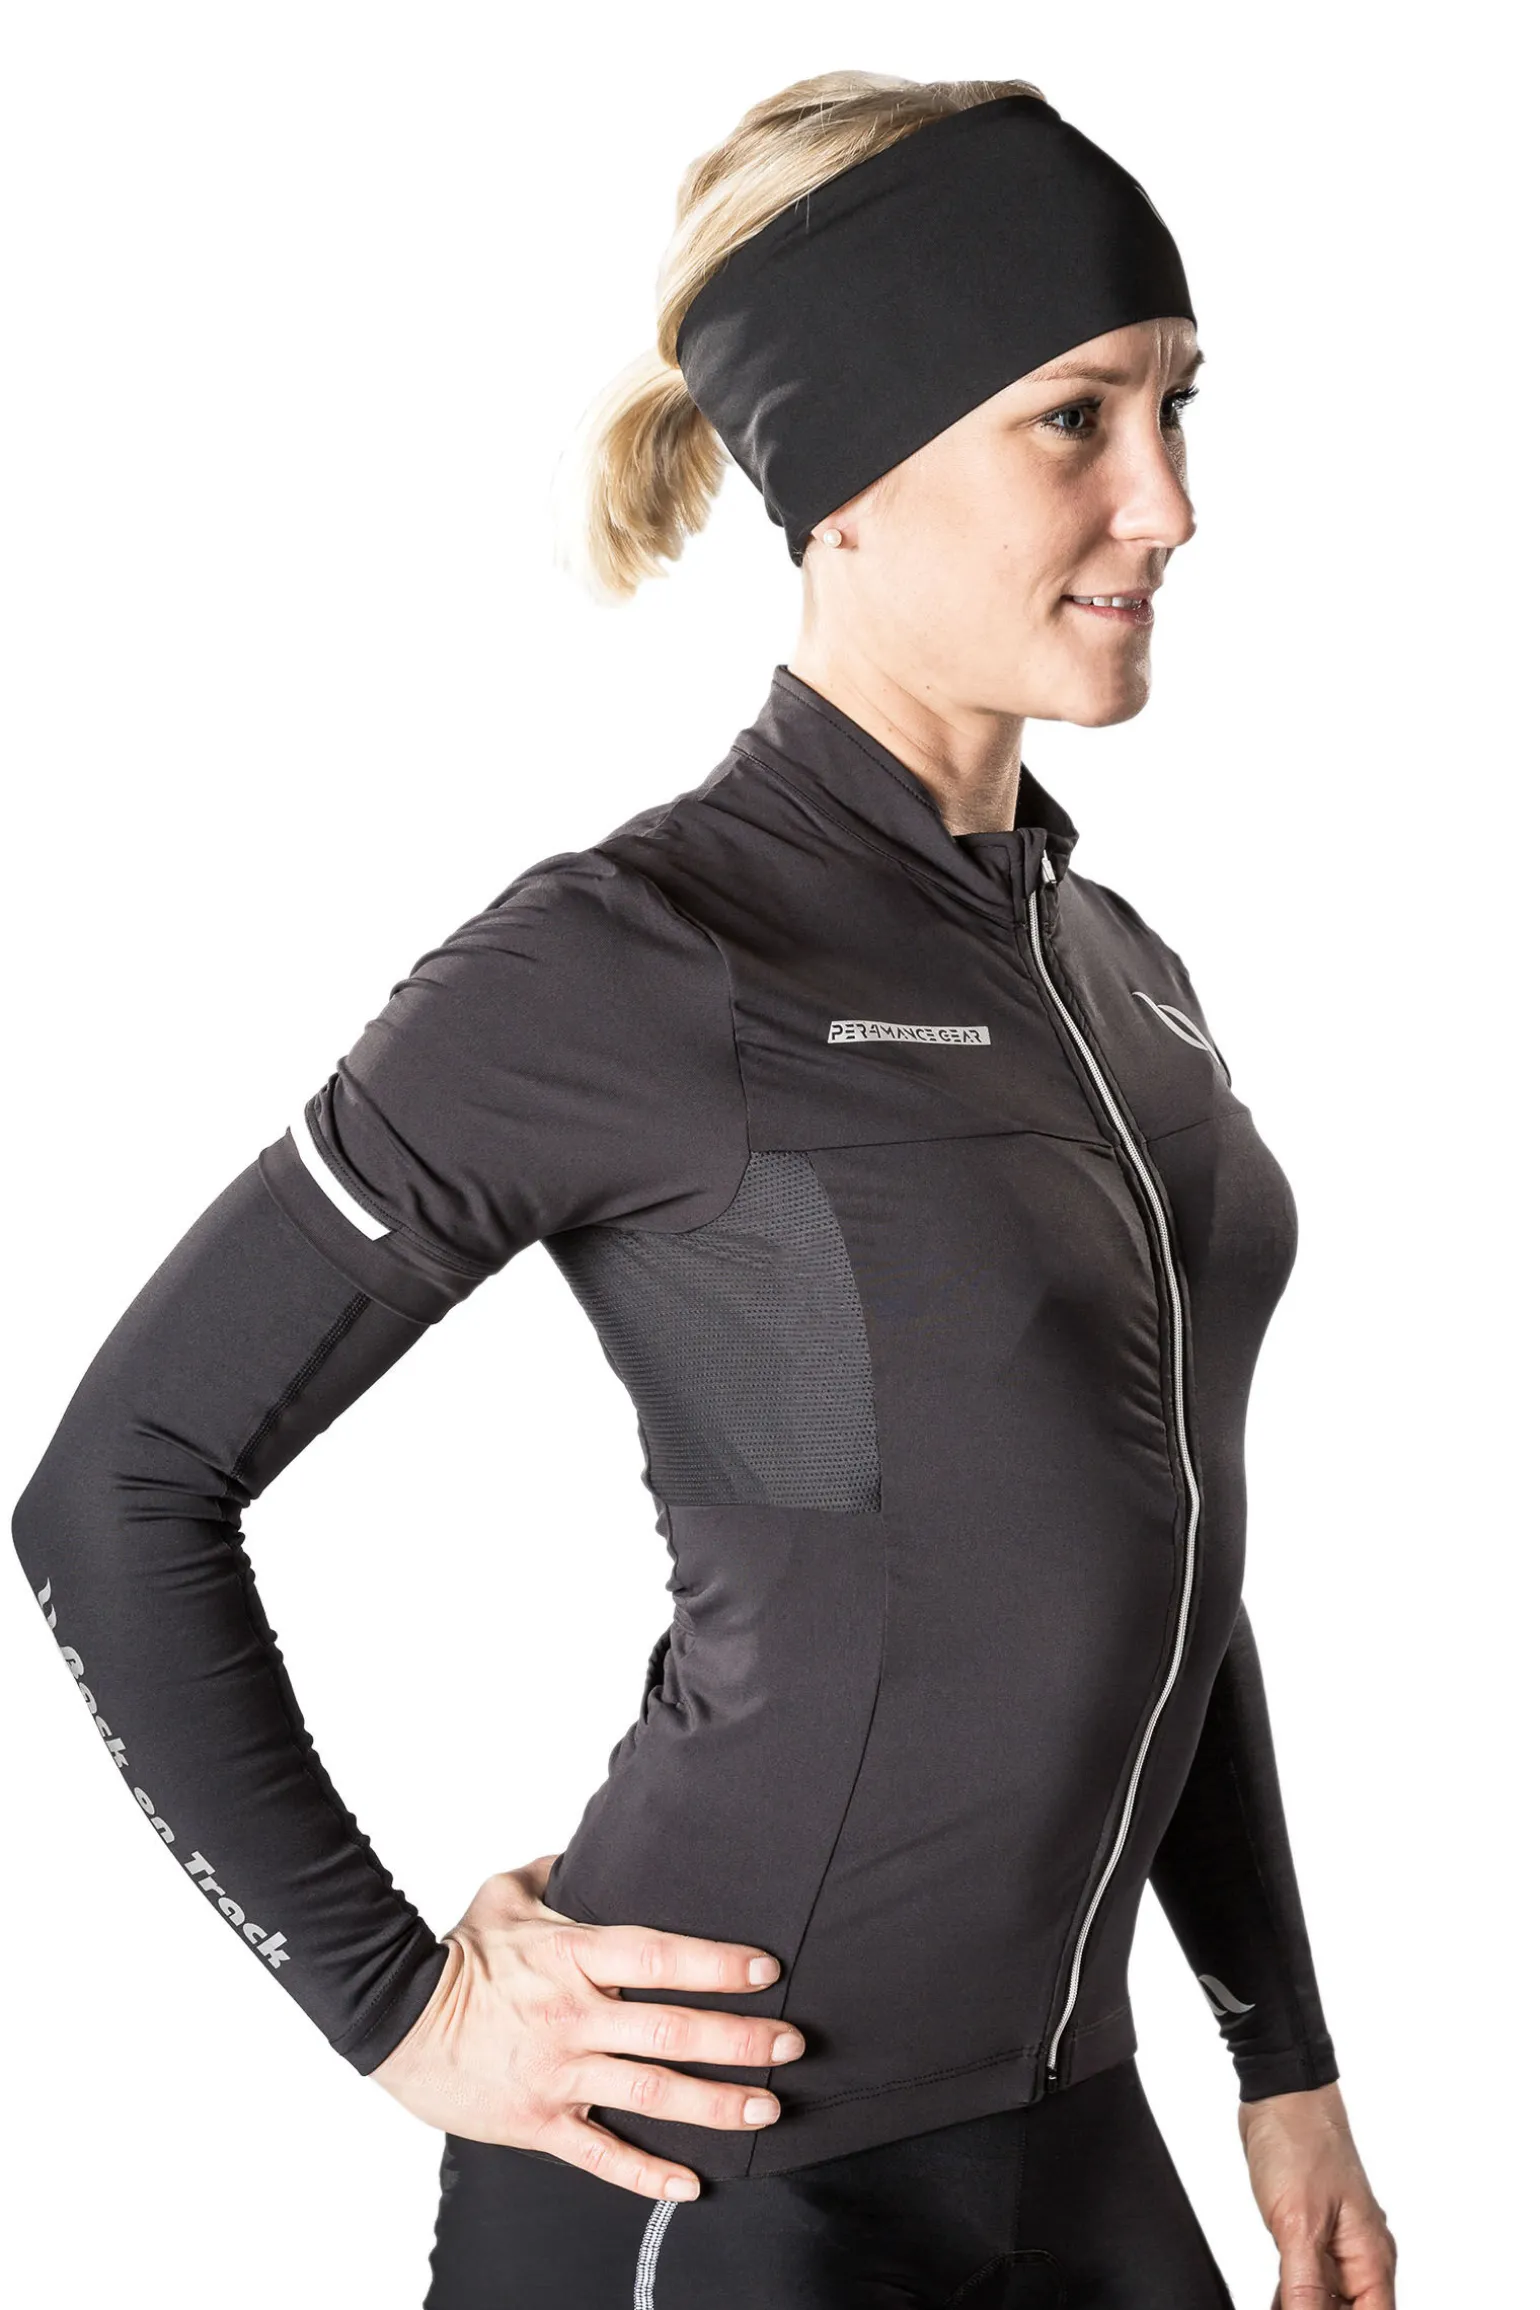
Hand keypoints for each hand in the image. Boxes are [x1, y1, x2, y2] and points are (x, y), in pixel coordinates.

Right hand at [368, 1854, 803, 2201]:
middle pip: (672, 2031)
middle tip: (791, 2043)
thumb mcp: (506, 1892)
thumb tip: (594, 1846)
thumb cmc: (456, 1953)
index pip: (659, 1958)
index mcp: (572, 1958)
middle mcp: (575, 2018)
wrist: (396, 2019)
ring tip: (767, 2106)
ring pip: (652, 2094)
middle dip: (740, 2039)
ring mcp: (559, 2074)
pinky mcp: (540, 2123)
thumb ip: (560, 1869)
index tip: (765, 1969)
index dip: (716, 1964)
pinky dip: (647, 2175)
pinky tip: (690, 2185)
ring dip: (716, 2103)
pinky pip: (601, 2155)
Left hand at [1237, 2080, 1396, 2306]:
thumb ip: (1304, 2286)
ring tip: (1279, 2301)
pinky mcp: (1313, 2232)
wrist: (1280, 2096)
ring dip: (1304, 2305)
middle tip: (1288, 2304)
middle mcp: (1361, 2256)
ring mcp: (1338, 2244)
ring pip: (1329, 2300)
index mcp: (1371, 2257)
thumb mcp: (1299, 2224)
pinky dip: (1294, 2293)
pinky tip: (1276, 2299)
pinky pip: (1310, 2279)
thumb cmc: (1300, 2143)